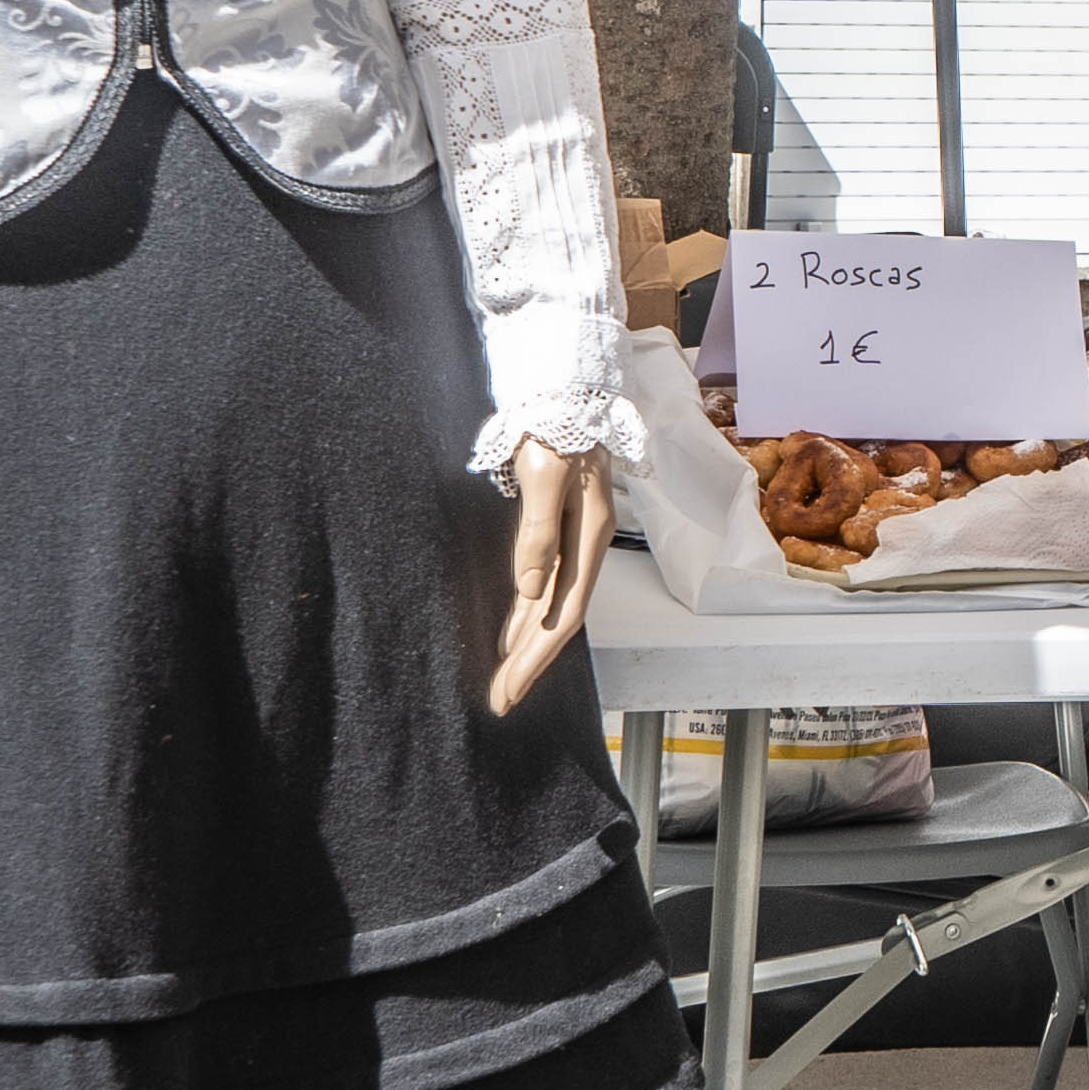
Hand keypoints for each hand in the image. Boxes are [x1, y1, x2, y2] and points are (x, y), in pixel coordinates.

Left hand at [483, 446, 613, 716]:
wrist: (564, 389)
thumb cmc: (554, 426)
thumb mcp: (541, 476)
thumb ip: (536, 534)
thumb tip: (529, 590)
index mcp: (587, 537)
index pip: (562, 614)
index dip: (536, 657)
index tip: (508, 690)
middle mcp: (584, 545)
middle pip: (557, 619)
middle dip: (529, 663)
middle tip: (501, 700)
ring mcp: (571, 539)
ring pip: (550, 605)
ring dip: (527, 643)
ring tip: (505, 677)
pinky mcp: (554, 528)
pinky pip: (543, 584)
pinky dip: (525, 614)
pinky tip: (511, 630)